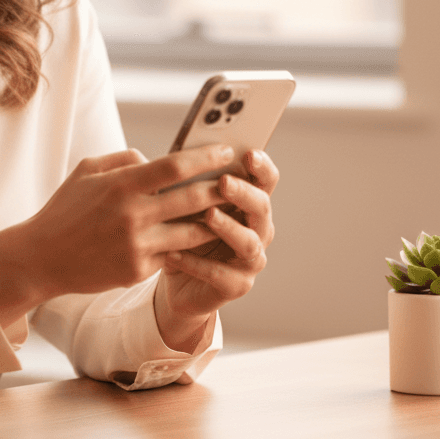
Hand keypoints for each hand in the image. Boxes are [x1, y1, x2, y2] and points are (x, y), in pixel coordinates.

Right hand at [0, 145, 232, 327]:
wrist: (42, 258)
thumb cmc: (65, 209)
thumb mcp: (88, 171)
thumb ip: (124, 160)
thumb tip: (154, 159)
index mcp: (121, 185)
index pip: (174, 167)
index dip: (205, 158)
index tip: (227, 151)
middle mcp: (132, 215)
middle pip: (193, 199)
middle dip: (223, 188)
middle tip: (243, 179)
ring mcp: (137, 246)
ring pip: (193, 232)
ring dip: (216, 220)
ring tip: (233, 209)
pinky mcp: (138, 270)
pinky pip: (174, 254)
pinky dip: (191, 246)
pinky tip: (206, 237)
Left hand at [153, 149, 278, 352]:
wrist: (175, 274)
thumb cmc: (181, 227)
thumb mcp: (183, 200)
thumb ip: (189, 180)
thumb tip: (178, 155)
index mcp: (248, 203)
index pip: (265, 181)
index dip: (261, 167)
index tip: (249, 153)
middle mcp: (257, 230)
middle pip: (262, 208)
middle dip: (244, 193)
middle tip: (224, 182)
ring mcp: (249, 260)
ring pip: (249, 243)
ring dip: (229, 227)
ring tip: (207, 215)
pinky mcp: (236, 285)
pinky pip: (222, 275)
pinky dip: (197, 264)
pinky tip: (174, 254)